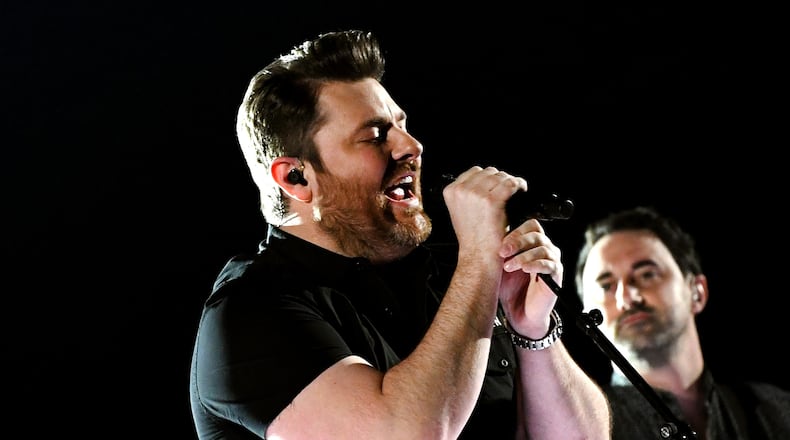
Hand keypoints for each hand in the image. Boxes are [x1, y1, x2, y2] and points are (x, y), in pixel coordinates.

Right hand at [442, 166, 526, 256]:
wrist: (478, 257)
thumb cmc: (473, 238)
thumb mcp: (460, 211)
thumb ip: (467, 194)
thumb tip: (485, 180)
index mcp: (451, 191)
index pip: (474, 172)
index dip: (489, 179)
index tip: (497, 186)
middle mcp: (461, 190)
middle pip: (488, 172)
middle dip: (500, 180)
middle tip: (509, 191)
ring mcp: (475, 194)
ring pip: (500, 176)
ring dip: (510, 182)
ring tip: (516, 191)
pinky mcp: (491, 201)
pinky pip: (510, 184)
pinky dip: (519, 185)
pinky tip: (522, 190)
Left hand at [498, 218, 562, 337]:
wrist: (519, 313)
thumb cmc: (511, 288)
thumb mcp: (501, 265)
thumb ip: (501, 250)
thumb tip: (490, 235)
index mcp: (534, 244)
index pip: (532, 226)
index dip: (517, 232)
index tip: (501, 243)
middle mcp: (546, 249)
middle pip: (537, 235)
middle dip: (517, 242)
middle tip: (502, 252)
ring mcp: (553, 262)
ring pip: (542, 249)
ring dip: (522, 256)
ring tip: (508, 267)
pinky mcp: (556, 276)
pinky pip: (549, 265)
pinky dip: (535, 265)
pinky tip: (524, 269)